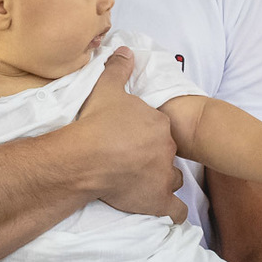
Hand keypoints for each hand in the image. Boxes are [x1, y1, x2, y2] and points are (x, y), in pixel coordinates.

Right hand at [78, 48, 186, 223]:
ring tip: (142, 181)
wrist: (85, 157)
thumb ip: (118, 68)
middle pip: (165, 152)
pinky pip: (175, 211)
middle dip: (153, 155)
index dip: (145, 134)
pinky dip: (173, 212)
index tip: (130, 138)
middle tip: (130, 159)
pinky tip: (167, 211)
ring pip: (172, 178)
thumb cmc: (95, 122)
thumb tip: (126, 50)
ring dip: (161, 179)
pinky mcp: (157, 201)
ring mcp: (163, 176)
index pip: (159, 129)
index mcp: (158, 124)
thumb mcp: (106, 88)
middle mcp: (166, 149)